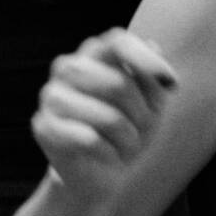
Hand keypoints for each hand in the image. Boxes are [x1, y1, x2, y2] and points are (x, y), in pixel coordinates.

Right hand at [31, 30, 176, 211]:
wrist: (102, 174)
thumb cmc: (129, 131)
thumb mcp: (152, 105)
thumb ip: (152, 77)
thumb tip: (153, 47)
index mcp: (95, 53)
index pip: (119, 42)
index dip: (145, 59)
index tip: (172, 83)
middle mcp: (69, 67)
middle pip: (118, 84)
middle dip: (142, 114)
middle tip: (145, 130)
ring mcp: (52, 95)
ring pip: (107, 117)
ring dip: (129, 139)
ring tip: (128, 146)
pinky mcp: (43, 126)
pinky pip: (89, 140)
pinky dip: (110, 154)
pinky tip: (109, 156)